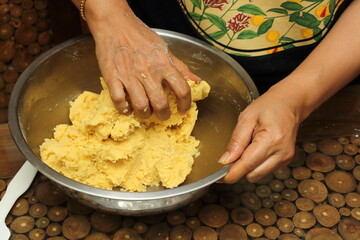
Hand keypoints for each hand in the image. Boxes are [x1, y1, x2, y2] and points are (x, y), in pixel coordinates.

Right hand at [87, 4, 199, 119]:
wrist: (115, 24)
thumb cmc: (141, 36)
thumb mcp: (164, 49)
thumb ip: (180, 67)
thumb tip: (197, 81)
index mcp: (164, 64)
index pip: (182, 89)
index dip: (185, 104)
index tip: (182, 110)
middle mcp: (148, 72)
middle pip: (160, 103)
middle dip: (164, 114)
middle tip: (163, 115)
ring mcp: (129, 75)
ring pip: (141, 106)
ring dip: (145, 114)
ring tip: (145, 112)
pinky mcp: (112, 77)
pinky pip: (119, 101)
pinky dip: (124, 108)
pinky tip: (127, 107)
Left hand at [218, 89, 299, 182]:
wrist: (289, 104)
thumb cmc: (268, 107)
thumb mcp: (246, 118)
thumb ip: (235, 141)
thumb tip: (225, 161)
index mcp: (271, 140)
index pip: (248, 164)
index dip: (231, 173)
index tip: (219, 177)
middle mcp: (281, 153)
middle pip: (252, 174)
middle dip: (238, 168)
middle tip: (232, 154)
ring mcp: (285, 158)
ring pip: (258, 175)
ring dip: (248, 167)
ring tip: (248, 147)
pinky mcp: (285, 161)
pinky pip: (264, 171)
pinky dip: (256, 164)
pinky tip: (257, 150)